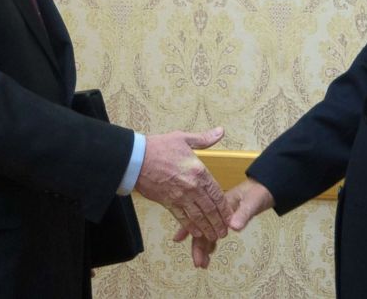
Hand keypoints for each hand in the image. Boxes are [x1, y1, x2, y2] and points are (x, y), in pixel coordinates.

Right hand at [135, 127, 231, 241]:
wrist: (136, 159)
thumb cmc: (159, 147)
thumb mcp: (183, 138)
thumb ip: (204, 139)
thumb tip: (220, 131)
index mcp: (199, 171)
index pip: (217, 193)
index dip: (224, 207)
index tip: (230, 215)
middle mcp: (192, 186)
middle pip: (210, 208)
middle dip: (218, 222)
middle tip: (224, 232)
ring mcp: (180, 196)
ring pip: (198, 216)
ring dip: (207, 228)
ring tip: (214, 236)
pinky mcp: (168, 203)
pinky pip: (182, 217)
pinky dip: (190, 226)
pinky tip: (197, 233)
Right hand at [173, 178, 274, 267]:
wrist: (266, 187)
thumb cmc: (258, 192)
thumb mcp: (252, 201)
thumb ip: (243, 214)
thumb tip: (233, 226)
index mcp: (219, 203)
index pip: (200, 216)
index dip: (189, 228)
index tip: (178, 240)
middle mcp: (216, 210)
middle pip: (202, 228)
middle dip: (198, 246)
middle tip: (198, 263)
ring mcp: (220, 216)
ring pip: (207, 233)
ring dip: (203, 248)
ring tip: (201, 264)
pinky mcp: (226, 221)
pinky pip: (214, 233)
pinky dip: (211, 244)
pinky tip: (209, 253)